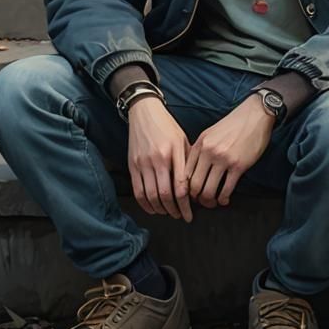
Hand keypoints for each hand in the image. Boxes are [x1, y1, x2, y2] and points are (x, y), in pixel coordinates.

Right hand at [127, 95, 192, 221]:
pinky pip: (137, 191)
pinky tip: (153, 208)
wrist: (144, 112)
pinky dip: (145, 204)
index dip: (185, 205)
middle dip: (174, 210)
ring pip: (150, 196)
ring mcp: (143, 163)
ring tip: (168, 213)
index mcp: (174, 152)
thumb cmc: (168, 126)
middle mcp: (158, 158)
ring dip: (160, 209)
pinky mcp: (132, 165)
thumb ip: (188, 162)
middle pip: (165, 194)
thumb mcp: (183, 139)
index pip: (181, 186)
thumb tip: (196, 185)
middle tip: (180, 216)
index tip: (190, 214)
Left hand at [186, 94, 274, 208]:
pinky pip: (226, 189)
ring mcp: (223, 159)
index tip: (190, 192)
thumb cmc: (234, 124)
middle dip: (196, 198)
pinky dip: (223, 199)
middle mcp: (208, 152)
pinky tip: (224, 199)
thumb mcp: (210, 133)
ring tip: (212, 202)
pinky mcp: (238, 166)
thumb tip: (193, 168)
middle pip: (194, 185)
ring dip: (209, 201)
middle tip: (201, 201)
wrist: (255, 115)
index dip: (185, 187)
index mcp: (200, 144)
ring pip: (208, 190)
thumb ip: (200, 149)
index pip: (185, 172)